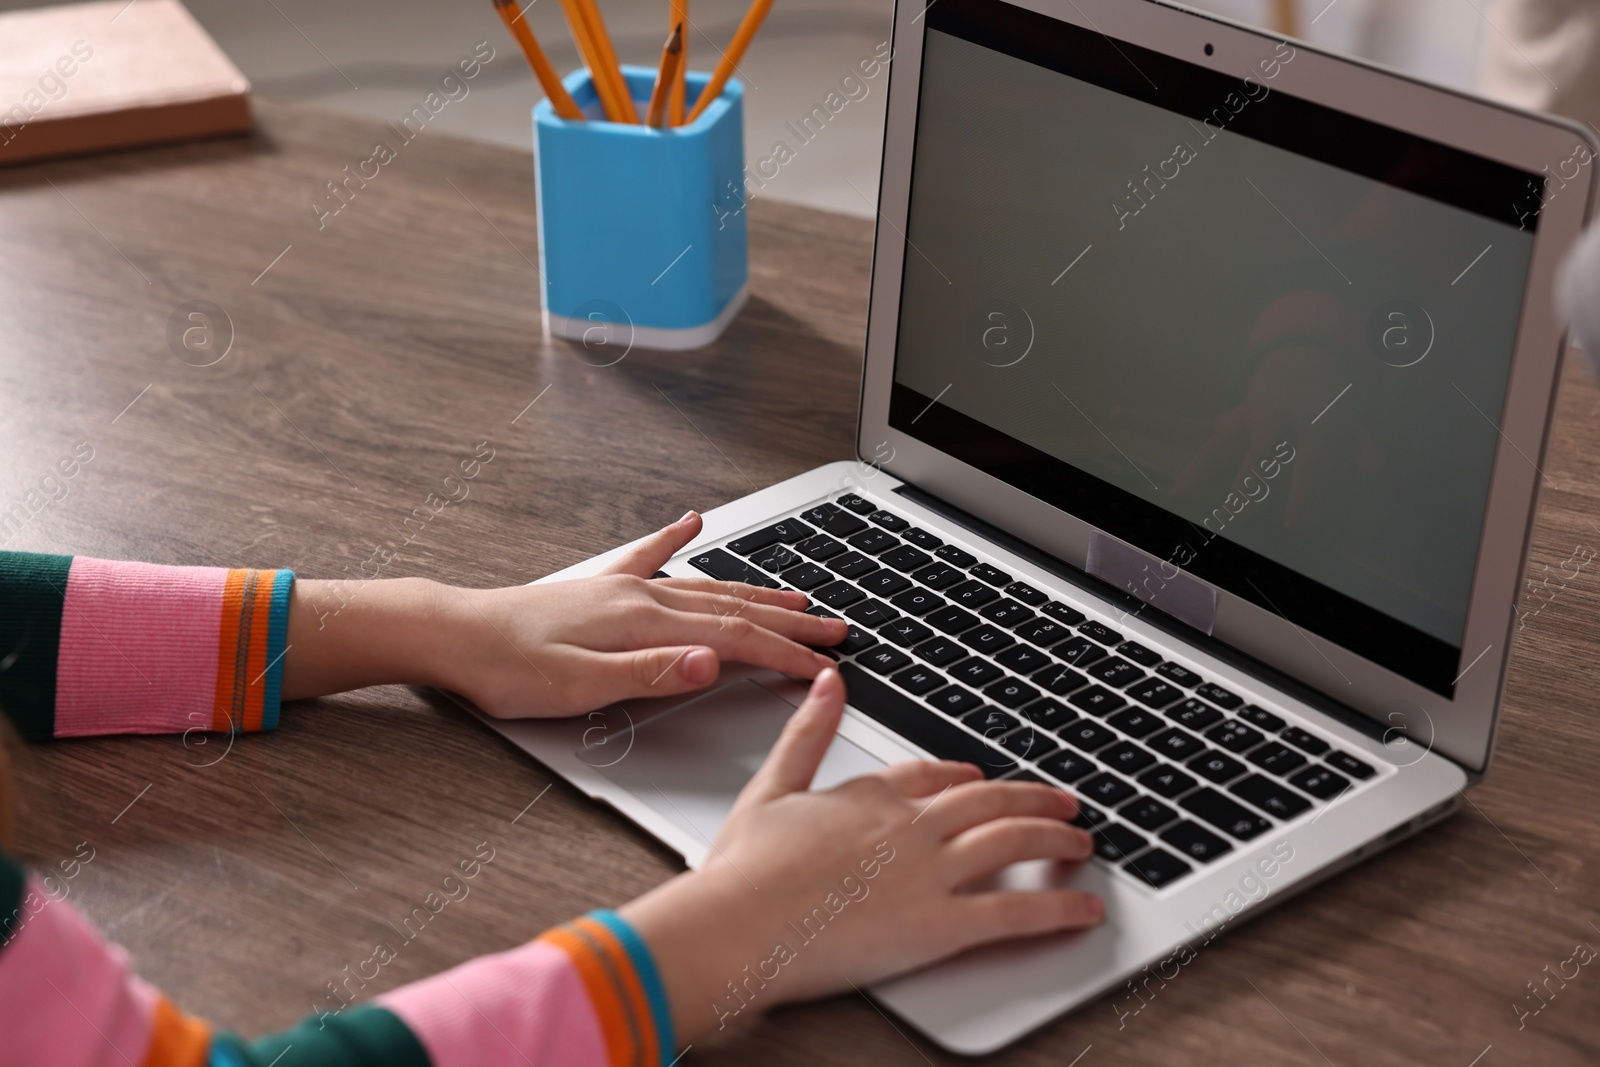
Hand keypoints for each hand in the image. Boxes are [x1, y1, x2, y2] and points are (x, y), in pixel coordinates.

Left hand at [283, 511, 847, 715]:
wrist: (452, 635)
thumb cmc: (508, 668)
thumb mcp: (581, 687)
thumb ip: (652, 674)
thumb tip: (712, 661)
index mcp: (643, 622)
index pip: (734, 638)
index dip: (784, 654)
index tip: (824, 665)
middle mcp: (640, 595)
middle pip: (733, 607)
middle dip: (789, 622)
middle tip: (836, 630)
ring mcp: (621, 586)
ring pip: (707, 586)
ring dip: (756, 591)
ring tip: (798, 595)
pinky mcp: (599, 586)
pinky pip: (650, 556)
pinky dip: (677, 538)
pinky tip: (694, 522)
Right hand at [620, 667, 1103, 1042]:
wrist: (735, 925)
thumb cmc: (742, 872)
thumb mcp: (771, 787)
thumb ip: (808, 733)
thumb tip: (830, 681)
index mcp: (870, 795)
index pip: (933, 776)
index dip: (964, 777)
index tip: (980, 779)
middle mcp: (910, 827)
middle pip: (989, 801)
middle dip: (1033, 799)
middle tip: (1062, 804)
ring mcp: (929, 873)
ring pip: (1012, 842)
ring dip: (1055, 838)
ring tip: (1081, 842)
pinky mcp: (940, 925)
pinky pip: (1015, 913)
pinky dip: (1058, 909)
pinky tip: (1084, 908)